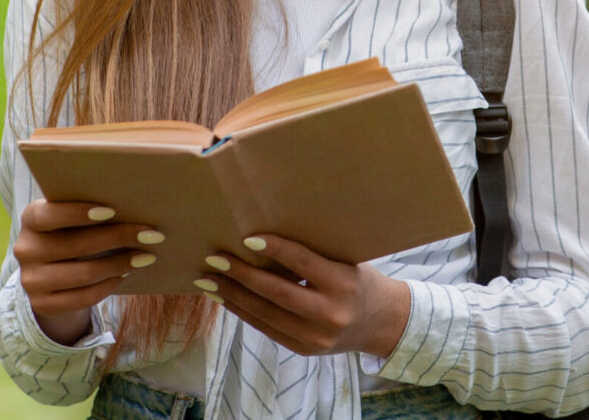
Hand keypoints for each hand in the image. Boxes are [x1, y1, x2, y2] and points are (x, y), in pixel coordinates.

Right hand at [13, 200, 163, 344]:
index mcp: (31, 219)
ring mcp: (30, 280)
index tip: (112, 211)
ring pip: (84, 273)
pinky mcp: (42, 305)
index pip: (49, 215)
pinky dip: (109, 285)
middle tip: (151, 235)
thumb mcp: (72, 218)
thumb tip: (136, 206)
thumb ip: (92, 210)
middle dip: (119, 238)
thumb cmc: (72, 232)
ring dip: (120, 264)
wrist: (51, 272)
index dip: (78, 213)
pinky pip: (83, 297)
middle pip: (76, 245)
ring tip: (146, 256)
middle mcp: (25, 249)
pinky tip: (126, 275)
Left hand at [198, 235, 410, 358]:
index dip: (274, 249)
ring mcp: (316, 337)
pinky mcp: (304, 350)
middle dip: (241, 275)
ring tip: (209, 281)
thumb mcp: (345, 261)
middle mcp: (330, 313)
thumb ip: (312, 255)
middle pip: (277, 293)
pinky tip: (227, 299)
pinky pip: (267, 329)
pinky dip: (244, 313)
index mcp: (344, 284)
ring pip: (266, 314)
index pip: (303, 263)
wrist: (379, 322)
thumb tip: (262, 238)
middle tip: (214, 259)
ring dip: (233, 297)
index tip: (246, 238)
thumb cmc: (358, 280)